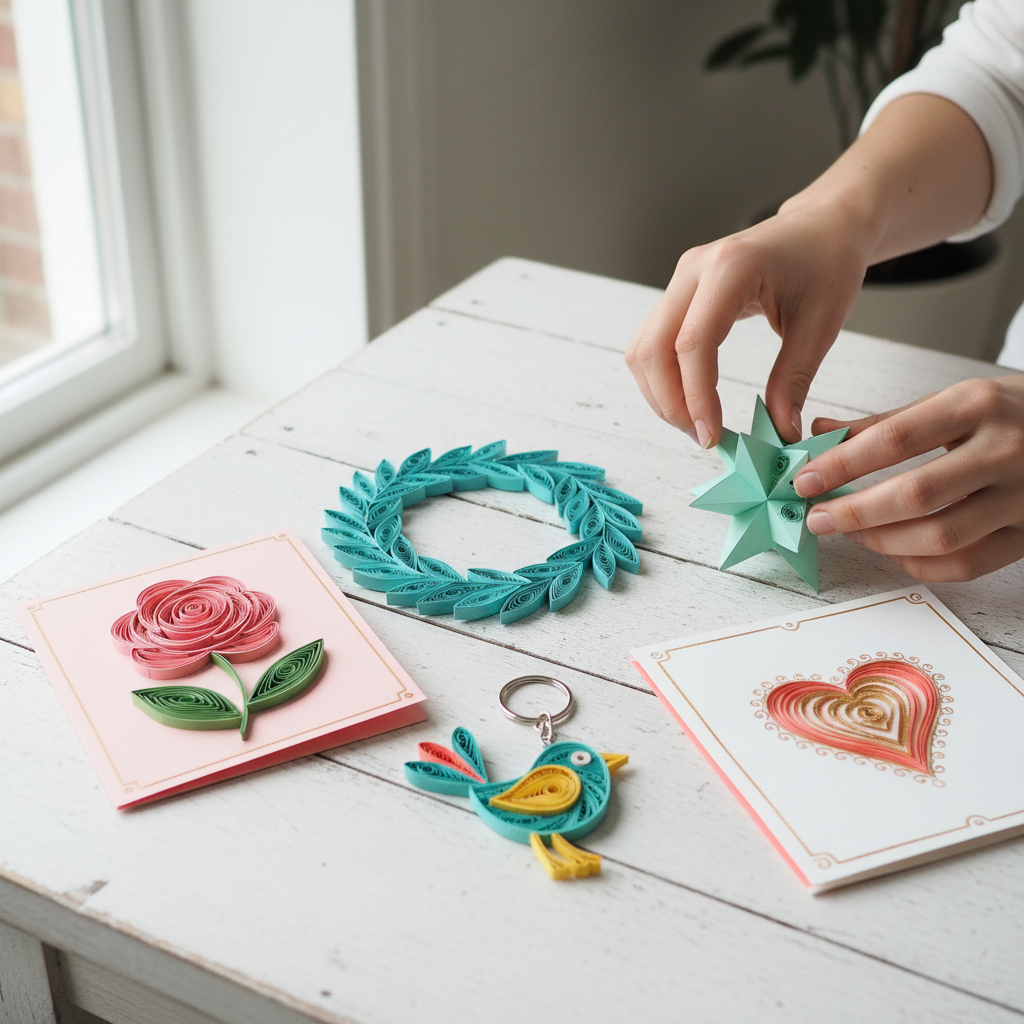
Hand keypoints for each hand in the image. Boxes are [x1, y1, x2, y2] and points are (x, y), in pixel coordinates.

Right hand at [624, 200, 869, 447]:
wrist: (822, 225)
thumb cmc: (828, 262)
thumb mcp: (822, 324)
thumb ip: (794, 380)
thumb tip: (780, 432)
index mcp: (731, 267)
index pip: (693, 343)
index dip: (696, 397)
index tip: (713, 436)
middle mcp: (693, 270)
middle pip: (654, 350)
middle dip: (672, 403)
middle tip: (705, 439)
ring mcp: (680, 280)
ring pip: (644, 350)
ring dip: (661, 395)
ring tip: (698, 425)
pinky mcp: (678, 294)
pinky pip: (652, 343)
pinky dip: (663, 379)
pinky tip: (690, 401)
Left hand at [794, 376, 1023, 580]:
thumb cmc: (1009, 412)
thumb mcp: (951, 400)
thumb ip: (883, 422)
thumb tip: (816, 433)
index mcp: (977, 405)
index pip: (895, 439)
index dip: (841, 464)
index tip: (804, 480)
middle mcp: (1004, 450)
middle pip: (916, 494)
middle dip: (854, 512)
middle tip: (817, 518)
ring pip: (941, 536)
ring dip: (881, 542)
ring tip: (850, 533)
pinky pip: (968, 565)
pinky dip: (920, 565)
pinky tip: (892, 551)